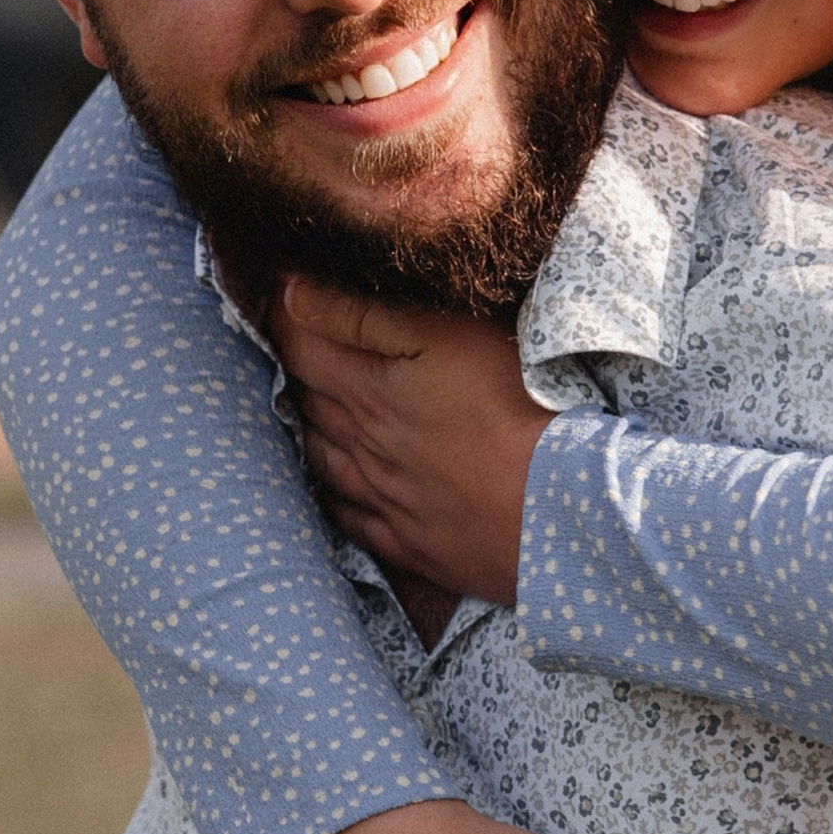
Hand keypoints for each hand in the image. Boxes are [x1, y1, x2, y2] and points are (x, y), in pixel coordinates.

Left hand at [272, 278, 551, 611]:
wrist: (555, 511)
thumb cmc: (511, 408)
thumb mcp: (444, 336)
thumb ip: (363, 314)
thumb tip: (291, 294)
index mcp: (367, 391)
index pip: (300, 347)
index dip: (282, 315)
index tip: (277, 290)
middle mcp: (364, 447)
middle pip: (309, 403)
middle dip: (293, 369)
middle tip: (289, 341)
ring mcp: (386, 499)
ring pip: (326, 460)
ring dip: (310, 430)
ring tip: (305, 407)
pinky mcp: (414, 543)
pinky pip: (353, 522)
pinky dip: (334, 500)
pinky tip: (332, 491)